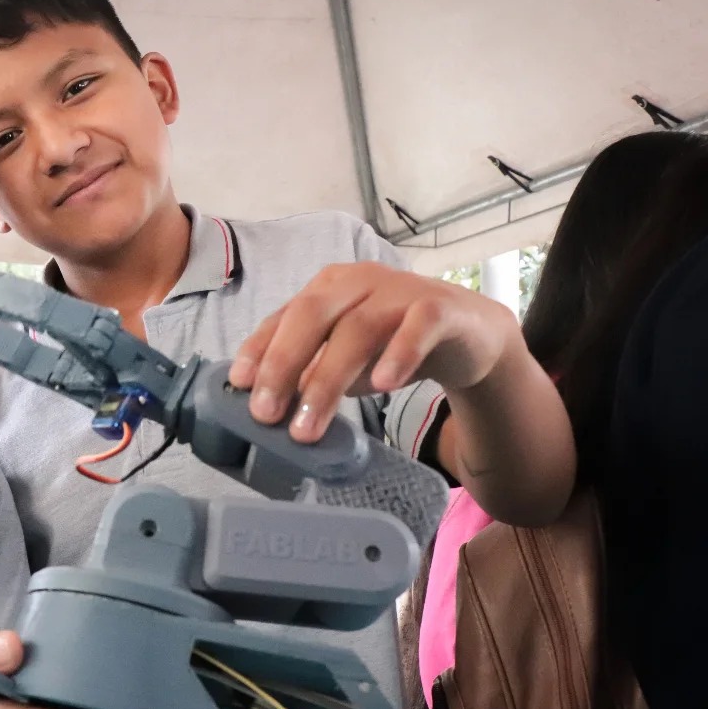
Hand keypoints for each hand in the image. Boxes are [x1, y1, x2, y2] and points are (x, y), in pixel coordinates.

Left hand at [227, 263, 521, 441]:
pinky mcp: (440, 307)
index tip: (238, 385)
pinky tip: (383, 386)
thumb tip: (266, 404)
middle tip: (265, 415)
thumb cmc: (393, 343)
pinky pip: (418, 326)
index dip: (259, 349)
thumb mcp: (343, 358)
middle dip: (283, 365)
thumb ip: (308, 371)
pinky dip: (399, 353)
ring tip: (309, 426)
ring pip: (357, 328)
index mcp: (328, 290)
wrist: (470, 334)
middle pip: (311, 316)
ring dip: (328, 380)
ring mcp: (399, 291)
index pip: (283, 316)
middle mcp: (358, 281)